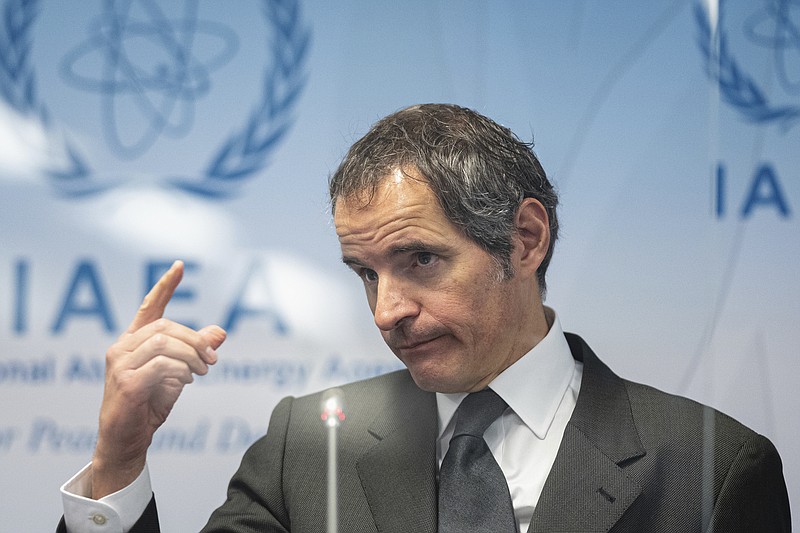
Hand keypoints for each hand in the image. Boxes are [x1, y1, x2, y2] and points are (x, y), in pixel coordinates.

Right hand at [91, 260, 225, 497]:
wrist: (126, 440)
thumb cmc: (149, 405)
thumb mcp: (179, 374)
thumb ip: (195, 353)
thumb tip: (220, 332)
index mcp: (134, 342)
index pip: (149, 306)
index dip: (165, 286)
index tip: (180, 266)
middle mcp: (122, 348)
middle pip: (165, 327)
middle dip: (195, 340)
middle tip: (212, 360)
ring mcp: (120, 364)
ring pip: (164, 343)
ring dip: (191, 356)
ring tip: (201, 371)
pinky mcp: (125, 383)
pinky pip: (161, 366)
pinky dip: (181, 371)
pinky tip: (186, 381)